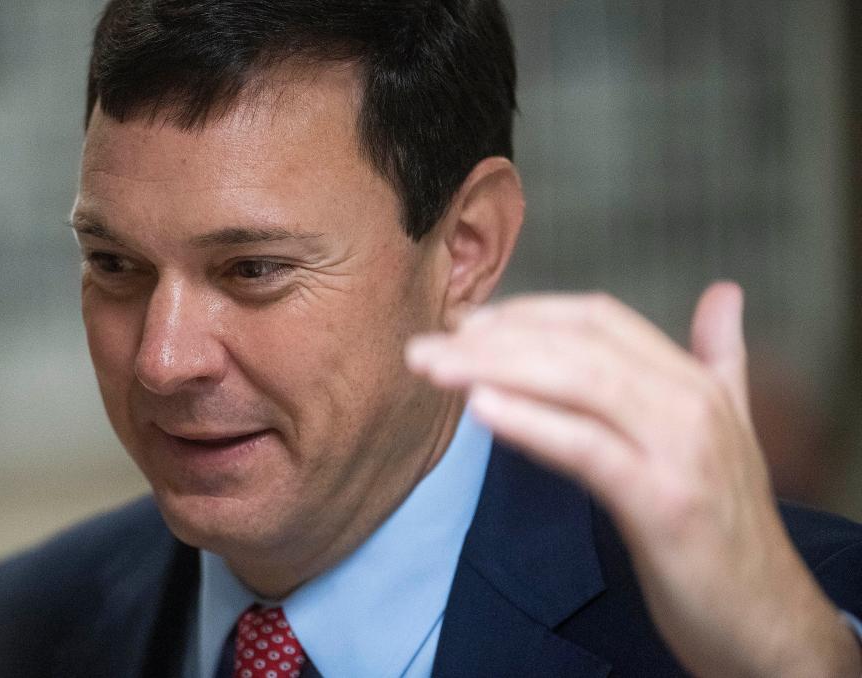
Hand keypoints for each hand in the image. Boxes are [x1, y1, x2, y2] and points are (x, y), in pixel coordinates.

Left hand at [406, 282, 860, 676]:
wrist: (768, 617)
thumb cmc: (728, 527)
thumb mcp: (727, 431)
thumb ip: (717, 359)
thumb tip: (724, 293)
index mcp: (694, 382)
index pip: (598, 319)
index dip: (527, 314)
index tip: (468, 326)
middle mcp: (690, 402)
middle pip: (577, 344)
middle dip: (493, 340)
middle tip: (425, 348)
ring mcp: (682, 449)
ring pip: (578, 383)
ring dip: (494, 369)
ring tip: (434, 369)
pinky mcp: (666, 503)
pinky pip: (588, 448)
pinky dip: (533, 422)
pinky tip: (482, 409)